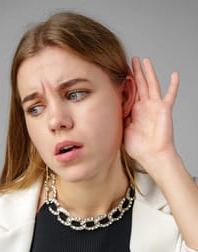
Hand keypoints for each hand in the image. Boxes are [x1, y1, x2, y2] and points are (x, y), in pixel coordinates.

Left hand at [124, 56, 179, 174]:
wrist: (151, 155)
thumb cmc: (138, 147)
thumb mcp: (123, 129)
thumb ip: (119, 116)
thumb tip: (112, 105)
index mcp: (135, 111)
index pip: (130, 92)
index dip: (126, 82)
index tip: (120, 71)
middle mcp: (145, 106)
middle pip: (140, 84)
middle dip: (136, 72)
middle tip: (131, 59)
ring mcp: (155, 106)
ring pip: (151, 84)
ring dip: (148, 72)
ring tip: (144, 60)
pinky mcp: (164, 109)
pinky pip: (170, 95)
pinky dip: (173, 85)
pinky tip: (175, 74)